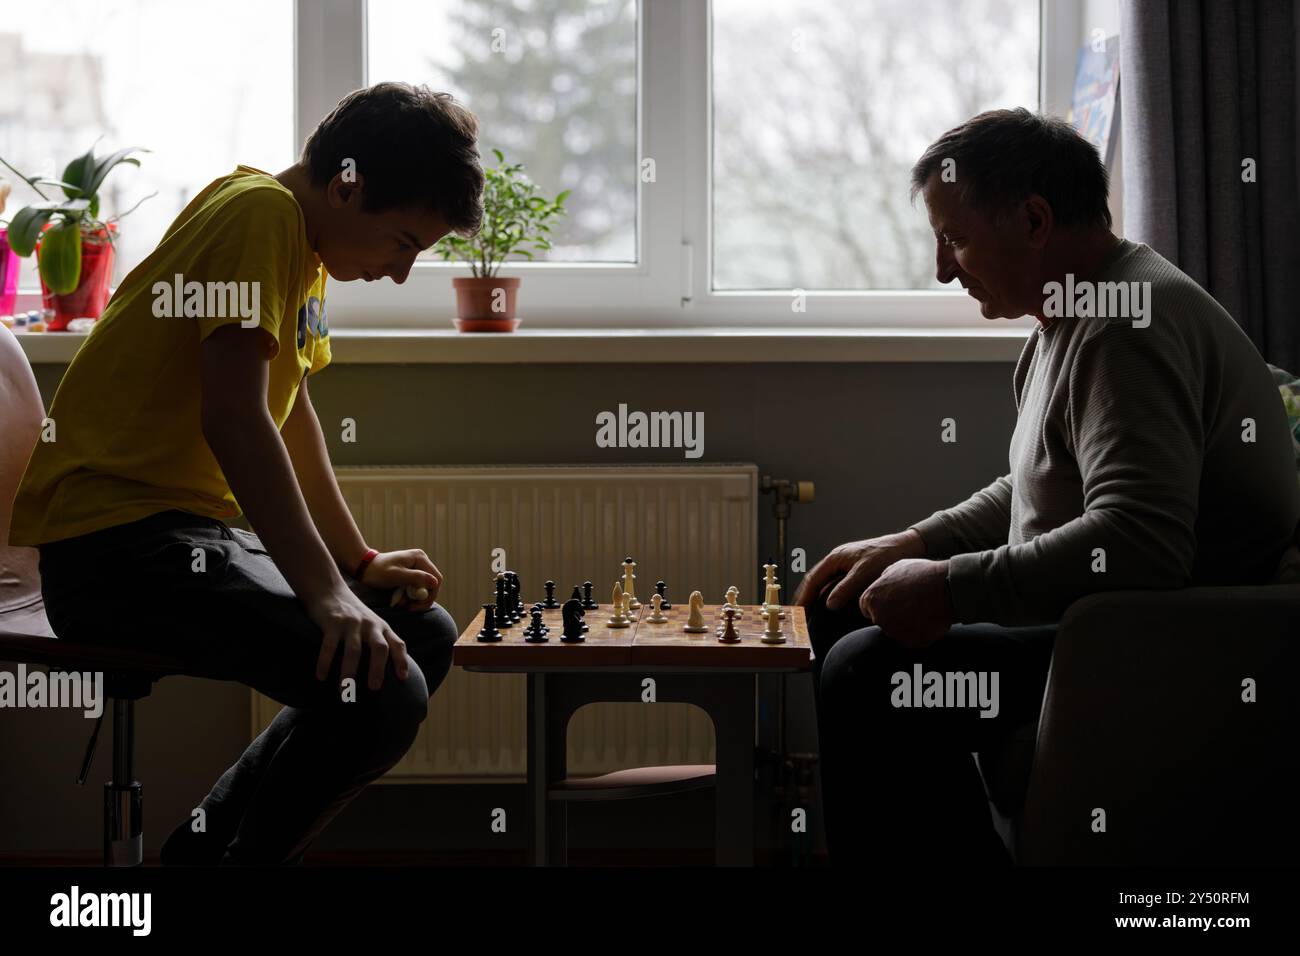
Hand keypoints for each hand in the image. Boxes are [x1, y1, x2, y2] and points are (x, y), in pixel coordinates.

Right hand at [305, 587, 410, 690]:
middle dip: (378, 668)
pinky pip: (329, 645)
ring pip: (354, 650)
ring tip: (344, 691)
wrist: (328, 589)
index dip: (401, 660)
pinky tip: (321, 677)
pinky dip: (325, 662)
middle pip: (379, 647)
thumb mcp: (371, 624)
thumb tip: (385, 671)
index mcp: (382, 627)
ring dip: (349, 672)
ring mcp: (351, 623)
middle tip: (374, 688)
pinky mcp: (332, 622)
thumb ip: (379, 640)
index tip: (402, 678)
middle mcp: (370, 624)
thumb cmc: (352, 614)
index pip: (397, 644)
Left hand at [359, 549, 441, 611]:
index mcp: (420, 558)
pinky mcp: (411, 575)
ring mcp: (417, 568)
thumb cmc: (378, 571)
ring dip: (414, 600)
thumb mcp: (397, 575)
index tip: (416, 605)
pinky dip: (409, 597)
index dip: (430, 595)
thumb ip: (416, 578)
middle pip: (432, 586)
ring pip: (424, 589)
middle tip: (409, 608)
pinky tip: (399, 599)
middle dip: (421, 599)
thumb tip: (435, 583)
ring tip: (400, 603)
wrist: (364, 569)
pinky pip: (416, 590)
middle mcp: (421, 561)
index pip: (436, 579)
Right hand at [793, 530, 925, 609]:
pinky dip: (829, 595)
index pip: (812, 579)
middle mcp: (837, 561)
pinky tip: (830, 606)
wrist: (906, 547)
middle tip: (799, 615)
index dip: (804, 596)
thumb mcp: (864, 573)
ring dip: (816, 597)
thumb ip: (846, 588)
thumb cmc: (885, 556)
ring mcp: (845, 565)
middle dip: (805, 597)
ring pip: (825, 583)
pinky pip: (835, 584)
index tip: (798, 611)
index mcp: (835, 558)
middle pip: (815, 581)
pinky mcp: (854, 571)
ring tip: (810, 613)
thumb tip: (829, 605)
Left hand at [861, 558, 954, 649]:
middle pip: (882, 621)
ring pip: (897, 631)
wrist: (947, 587)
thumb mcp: (898, 566)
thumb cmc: (922, 573)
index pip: (868, 608)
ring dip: (906, 624)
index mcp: (871, 599)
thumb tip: (882, 581)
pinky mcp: (912, 642)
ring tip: (922, 608)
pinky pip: (913, 639)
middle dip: (893, 614)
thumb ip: (884, 577)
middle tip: (911, 603)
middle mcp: (879, 618)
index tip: (895, 599)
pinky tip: (929, 618)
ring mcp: (895, 632)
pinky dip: (919, 632)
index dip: (882, 603)